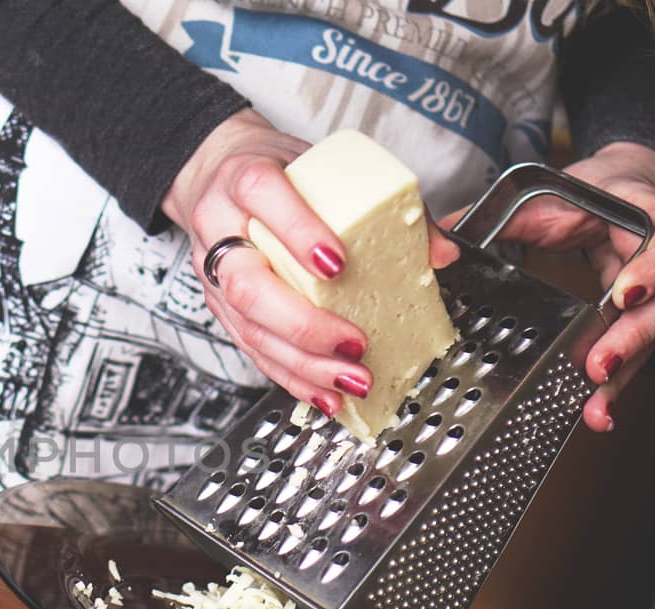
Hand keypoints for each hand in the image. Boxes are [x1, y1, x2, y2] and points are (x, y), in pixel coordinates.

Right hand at [163, 110, 459, 415]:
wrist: (219, 176)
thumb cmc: (277, 171)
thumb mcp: (324, 170)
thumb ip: (383, 205)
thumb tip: (439, 251)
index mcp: (244, 179)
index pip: (263, 197)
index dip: (298, 232)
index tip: (338, 263)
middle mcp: (221, 228)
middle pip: (247, 284)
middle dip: (303, 324)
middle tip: (354, 344)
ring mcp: (215, 274)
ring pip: (249, 327)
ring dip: (302, 363)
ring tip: (350, 379)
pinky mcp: (220, 307)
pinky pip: (251, 349)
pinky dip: (290, 377)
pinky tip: (323, 393)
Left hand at [441, 142, 654, 431]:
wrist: (628, 191)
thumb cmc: (598, 192)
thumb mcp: (556, 195)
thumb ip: (507, 214)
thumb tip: (446, 234)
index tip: (624, 293)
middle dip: (635, 336)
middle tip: (598, 365)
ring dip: (626, 372)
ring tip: (594, 405)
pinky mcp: (646, 320)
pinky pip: (638, 353)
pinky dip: (617, 384)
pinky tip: (596, 412)